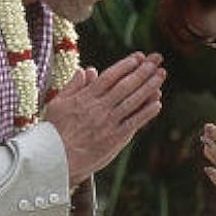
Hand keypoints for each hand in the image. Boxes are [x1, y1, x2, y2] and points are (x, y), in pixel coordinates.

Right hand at [45, 52, 165, 184]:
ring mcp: (108, 123)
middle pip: (126, 85)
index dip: (126, 65)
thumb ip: (73, 85)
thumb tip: (88, 69)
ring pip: (133, 101)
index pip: (110, 76)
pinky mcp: (114, 138)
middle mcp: (99, 108)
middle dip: (143, 70)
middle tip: (157, 59)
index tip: (139, 57)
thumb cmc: (54, 131)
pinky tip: (157, 102)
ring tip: (161, 75)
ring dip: (149, 87)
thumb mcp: (57, 103)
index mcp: (85, 97)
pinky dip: (146, 112)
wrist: (56, 158)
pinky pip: (134, 122)